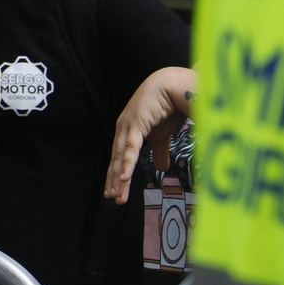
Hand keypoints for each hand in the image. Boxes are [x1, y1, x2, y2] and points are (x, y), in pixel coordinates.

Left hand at [105, 66, 194, 203]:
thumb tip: (161, 169)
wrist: (171, 85)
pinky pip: (131, 148)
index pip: (119, 158)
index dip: (116, 175)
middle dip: (114, 181)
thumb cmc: (165, 107)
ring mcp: (127, 127)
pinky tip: (123, 177)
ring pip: (121, 158)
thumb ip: (159, 151)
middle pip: (116, 161)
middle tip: (112, 199)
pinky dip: (127, 163)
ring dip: (118, 178)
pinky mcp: (135, 125)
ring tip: (116, 195)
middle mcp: (122, 130)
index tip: (114, 192)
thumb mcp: (161, 135)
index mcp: (126, 132)